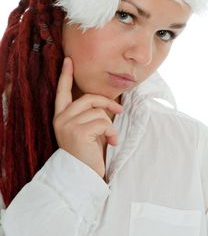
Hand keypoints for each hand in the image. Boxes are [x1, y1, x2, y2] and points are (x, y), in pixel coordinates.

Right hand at [53, 57, 122, 177]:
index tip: (68, 60)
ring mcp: (67, 124)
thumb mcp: (87, 129)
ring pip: (98, 111)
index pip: (62, 91)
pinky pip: (103, 122)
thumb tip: (105, 101)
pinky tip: (111, 142)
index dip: (65, 75)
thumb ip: (89, 113)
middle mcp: (61, 118)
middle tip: (119, 112)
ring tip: (110, 138)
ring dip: (110, 125)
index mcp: (61, 116)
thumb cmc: (87, 152)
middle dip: (107, 103)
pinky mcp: (77, 131)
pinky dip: (112, 132)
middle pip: (88, 98)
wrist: (82, 176)